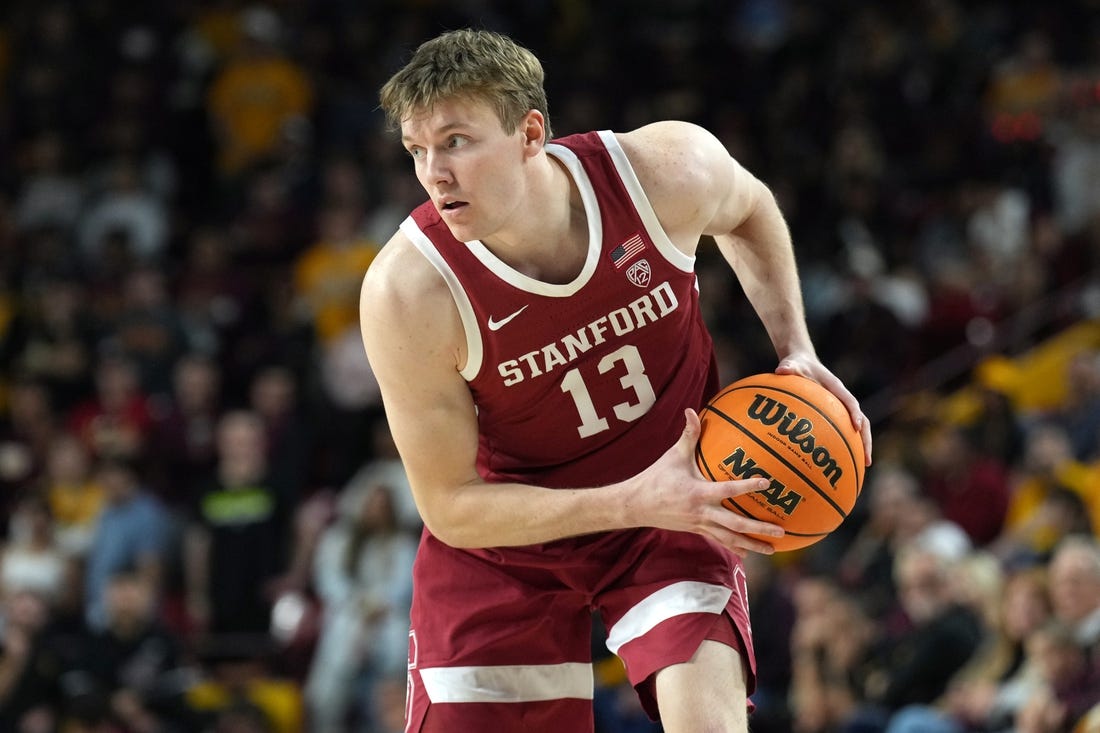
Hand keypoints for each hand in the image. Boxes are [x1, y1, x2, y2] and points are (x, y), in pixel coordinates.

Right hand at [630, 409, 784, 554]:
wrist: (636, 505)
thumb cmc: (656, 478)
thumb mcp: (673, 456)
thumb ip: (688, 435)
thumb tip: (692, 410)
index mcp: (698, 492)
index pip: (727, 490)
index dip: (747, 486)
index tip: (767, 483)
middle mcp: (702, 512)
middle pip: (735, 524)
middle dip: (759, 528)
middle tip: (780, 530)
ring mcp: (700, 524)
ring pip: (730, 538)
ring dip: (752, 544)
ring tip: (772, 548)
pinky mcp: (697, 530)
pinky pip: (719, 541)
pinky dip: (734, 547)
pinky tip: (748, 553)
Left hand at [776, 355, 872, 465]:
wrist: (802, 362)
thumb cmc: (796, 365)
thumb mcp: (791, 364)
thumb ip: (788, 367)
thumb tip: (782, 371)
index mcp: (835, 387)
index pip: (849, 401)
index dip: (854, 413)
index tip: (856, 426)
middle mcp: (842, 399)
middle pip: (862, 421)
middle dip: (866, 440)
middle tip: (867, 460)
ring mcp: (840, 408)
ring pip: (858, 428)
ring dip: (862, 446)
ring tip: (865, 466)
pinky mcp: (835, 414)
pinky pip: (844, 431)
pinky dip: (847, 445)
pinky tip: (842, 462)